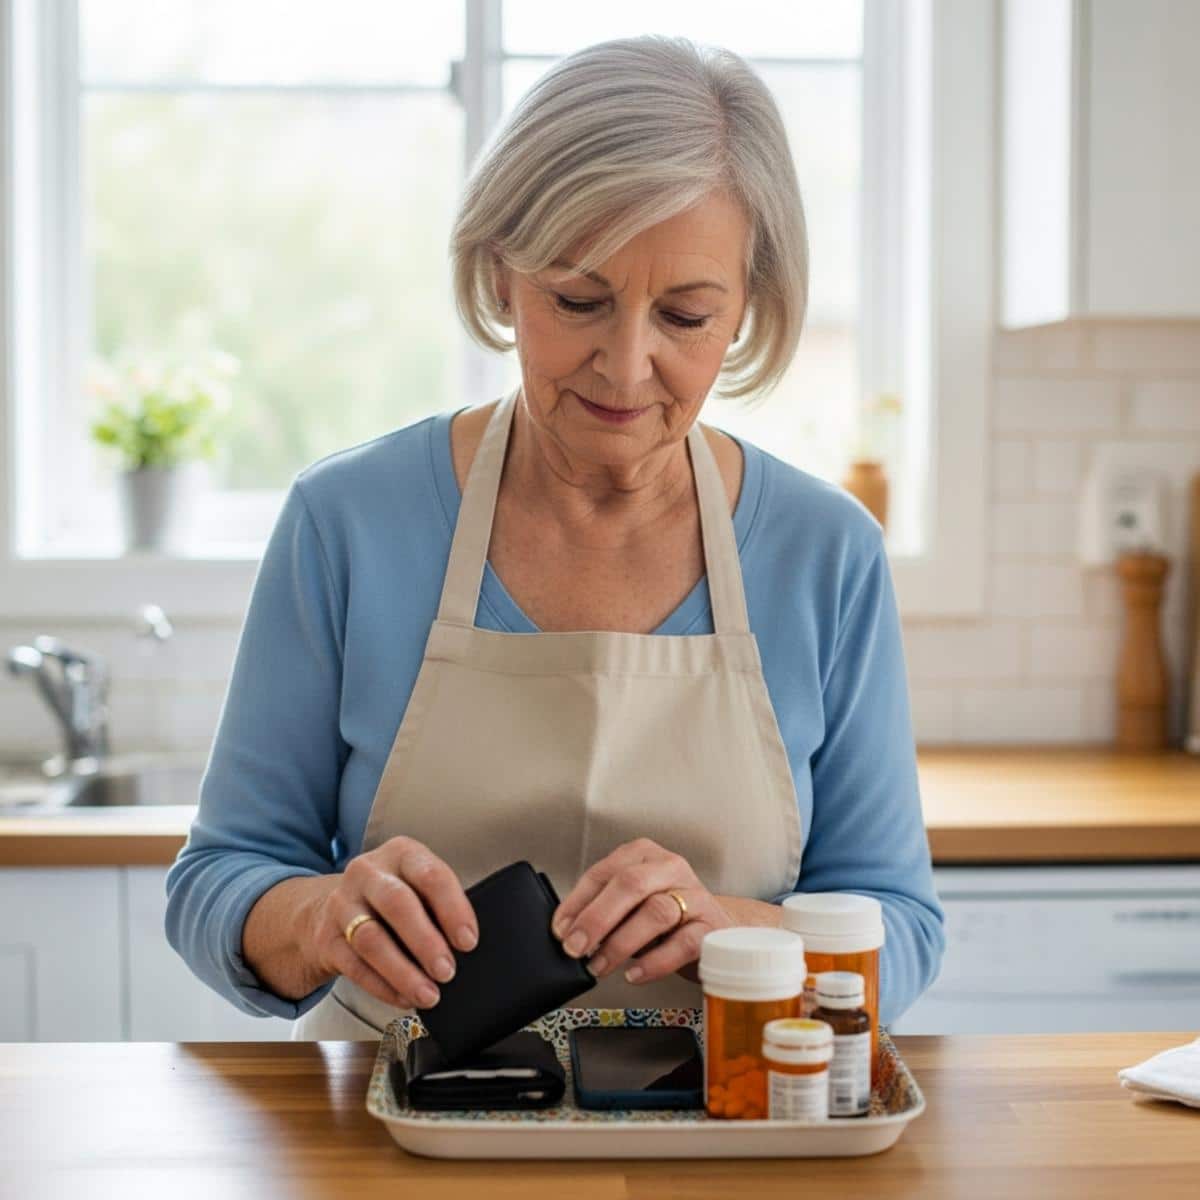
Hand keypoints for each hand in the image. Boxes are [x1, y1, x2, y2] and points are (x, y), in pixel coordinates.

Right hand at [305, 836, 478, 1011]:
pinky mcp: (326, 937)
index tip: (468, 941)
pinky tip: (403, 997)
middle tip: (447, 971)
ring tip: (428, 993)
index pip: (431, 875)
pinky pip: (355, 966)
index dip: (453, 909)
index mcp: (401, 854)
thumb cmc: (391, 899)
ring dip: (404, 972)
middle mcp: (368, 873)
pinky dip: (383, 987)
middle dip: (426, 942)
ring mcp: (342, 903)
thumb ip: (439, 907)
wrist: (331, 908)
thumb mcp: (417, 886)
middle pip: (397, 904)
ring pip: (372, 939)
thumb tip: (463, 945)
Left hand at [550, 837, 739, 985]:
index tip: (560, 929)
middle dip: (596, 917)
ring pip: (656, 912)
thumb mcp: (632, 906)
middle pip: (630, 884)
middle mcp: (670, 868)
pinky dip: (654, 962)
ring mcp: (695, 896)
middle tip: (575, 946)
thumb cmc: (668, 918)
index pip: (604, 872)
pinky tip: (634, 973)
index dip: (577, 902)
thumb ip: (603, 911)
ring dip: (620, 943)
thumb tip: (567, 931)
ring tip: (600, 965)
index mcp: (644, 855)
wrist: (719, 932)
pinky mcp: (712, 927)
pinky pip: (682, 943)